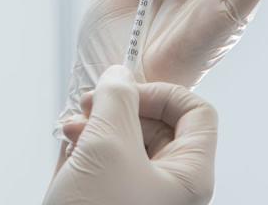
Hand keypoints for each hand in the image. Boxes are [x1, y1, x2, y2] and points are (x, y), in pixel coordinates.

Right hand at [45, 66, 217, 204]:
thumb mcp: (106, 146)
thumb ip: (115, 100)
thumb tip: (119, 75)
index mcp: (190, 174)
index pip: (196, 112)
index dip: (160, 93)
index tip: (123, 92)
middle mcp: (174, 186)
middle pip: (161, 124)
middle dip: (121, 107)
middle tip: (88, 105)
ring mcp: (147, 196)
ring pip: (132, 141)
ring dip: (101, 125)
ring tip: (72, 128)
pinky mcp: (120, 202)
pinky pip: (115, 163)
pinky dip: (93, 147)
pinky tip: (71, 147)